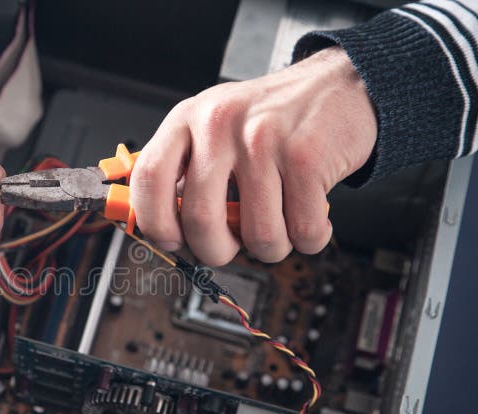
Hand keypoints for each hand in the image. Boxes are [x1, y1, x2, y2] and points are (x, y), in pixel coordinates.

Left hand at [130, 47, 376, 264]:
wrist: (340, 85)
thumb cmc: (271, 120)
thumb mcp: (213, 128)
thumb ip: (183, 173)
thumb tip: (162, 230)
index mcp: (187, 119)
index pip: (148, 178)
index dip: (155, 223)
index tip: (171, 241)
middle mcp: (220, 125)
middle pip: (200, 221)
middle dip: (217, 251)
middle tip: (230, 246)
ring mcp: (263, 140)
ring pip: (259, 236)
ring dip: (272, 246)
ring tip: (279, 221)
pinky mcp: (306, 156)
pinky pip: (303, 231)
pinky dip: (310, 236)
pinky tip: (309, 213)